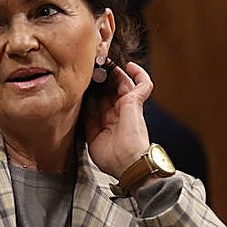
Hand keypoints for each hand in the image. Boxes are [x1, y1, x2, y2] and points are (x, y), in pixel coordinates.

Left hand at [84, 61, 153, 180]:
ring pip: (123, 83)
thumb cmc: (113, 159)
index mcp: (110, 122)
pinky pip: (143, 84)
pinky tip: (129, 65)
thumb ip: (88, 123)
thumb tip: (83, 107)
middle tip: (91, 67)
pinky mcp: (135, 102)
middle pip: (109, 90)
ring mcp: (128, 107)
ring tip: (103, 62)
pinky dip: (139, 74)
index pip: (100, 101)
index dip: (92, 91)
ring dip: (113, 72)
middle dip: (100, 79)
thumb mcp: (92, 139)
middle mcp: (119, 112)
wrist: (128, 164)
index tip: (82, 82)